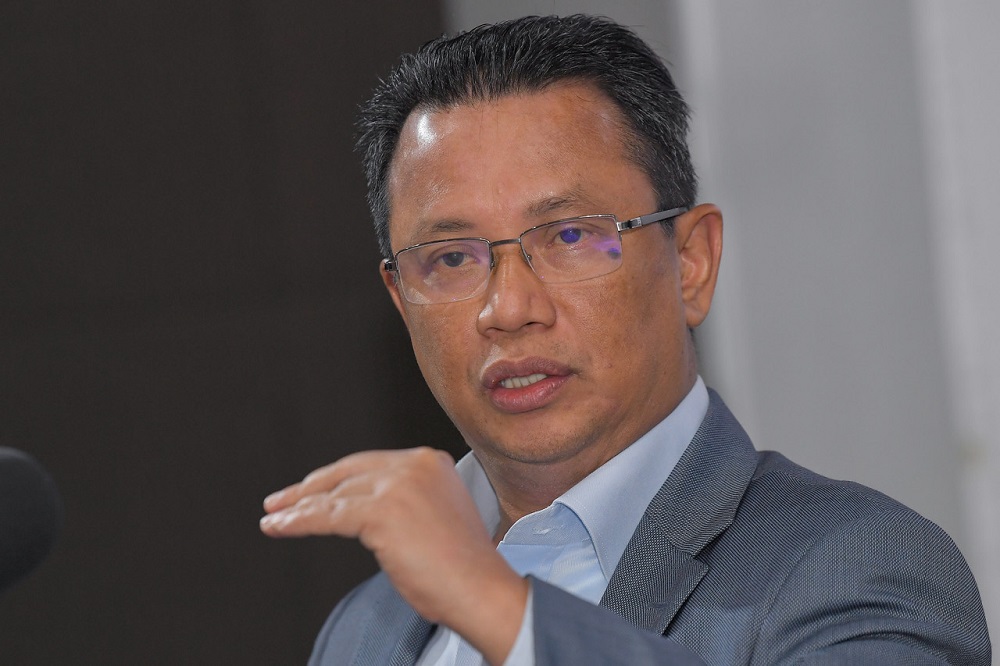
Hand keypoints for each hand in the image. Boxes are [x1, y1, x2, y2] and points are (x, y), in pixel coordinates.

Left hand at [260, 447, 527, 664]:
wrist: (480, 589)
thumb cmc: (463, 567)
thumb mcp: (436, 515)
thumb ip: (406, 501)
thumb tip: (360, 509)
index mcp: (430, 462)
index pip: (371, 464)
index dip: (337, 477)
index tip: (313, 489)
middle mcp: (414, 465)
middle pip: (348, 472)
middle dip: (311, 488)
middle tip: (283, 500)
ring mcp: (397, 486)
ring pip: (334, 494)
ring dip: (298, 507)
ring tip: (275, 518)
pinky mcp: (380, 512)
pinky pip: (327, 516)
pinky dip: (299, 522)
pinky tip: (280, 527)